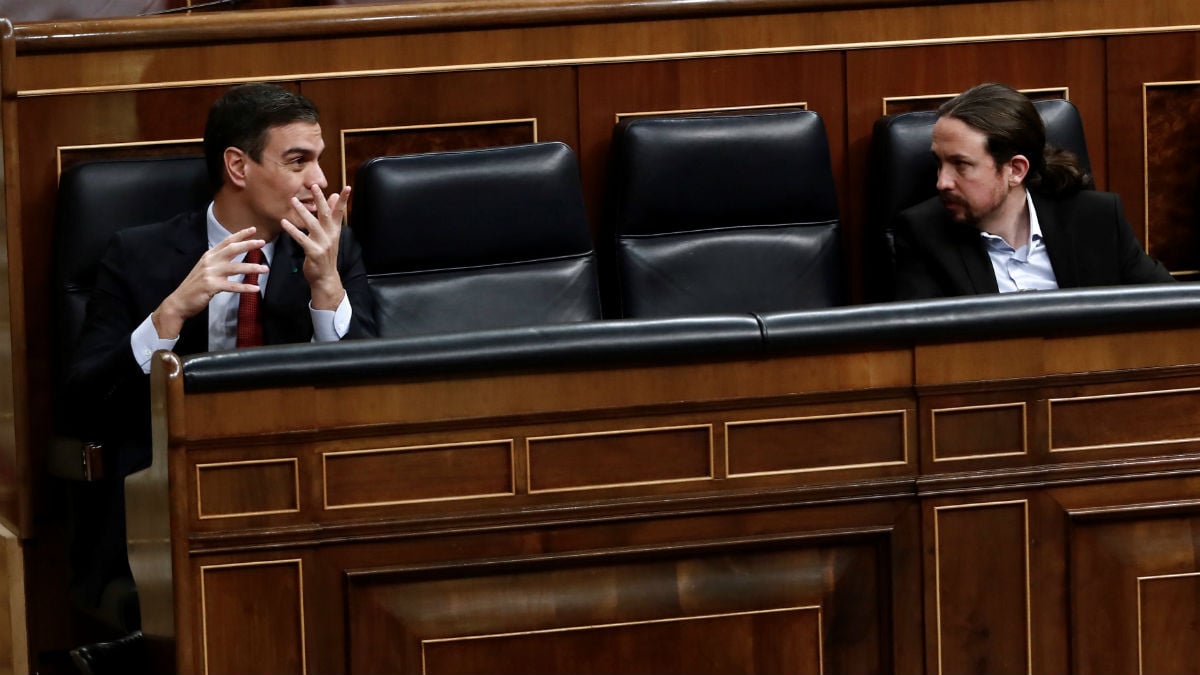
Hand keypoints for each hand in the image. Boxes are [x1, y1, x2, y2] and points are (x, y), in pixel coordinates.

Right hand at [153, 227, 266, 338]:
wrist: (179, 301)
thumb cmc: (195, 286)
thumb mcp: (205, 268)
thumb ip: (217, 261)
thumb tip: (231, 256)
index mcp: (209, 256)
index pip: (226, 241)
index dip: (240, 235)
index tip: (253, 229)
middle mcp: (210, 262)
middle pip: (232, 249)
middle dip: (248, 244)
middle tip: (262, 242)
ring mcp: (210, 273)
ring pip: (235, 267)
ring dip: (252, 267)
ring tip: (265, 268)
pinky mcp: (212, 286)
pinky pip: (233, 286)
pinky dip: (245, 287)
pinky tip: (255, 288)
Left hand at [280, 183, 350, 309]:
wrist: (325, 277)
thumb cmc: (325, 254)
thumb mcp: (330, 235)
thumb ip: (331, 216)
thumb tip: (334, 197)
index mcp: (335, 230)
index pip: (340, 212)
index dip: (344, 200)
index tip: (348, 187)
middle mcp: (331, 235)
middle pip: (326, 214)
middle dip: (320, 200)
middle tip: (314, 186)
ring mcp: (323, 244)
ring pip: (312, 224)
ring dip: (302, 211)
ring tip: (293, 200)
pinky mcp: (313, 252)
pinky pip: (301, 238)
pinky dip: (292, 230)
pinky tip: (284, 222)